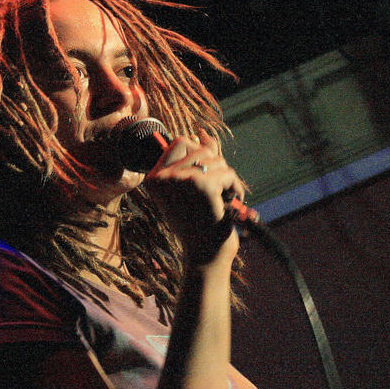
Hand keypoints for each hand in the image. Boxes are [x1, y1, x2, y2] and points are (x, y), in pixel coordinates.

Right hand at [145, 128, 243, 265]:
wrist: (204, 256)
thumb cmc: (199, 225)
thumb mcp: (191, 190)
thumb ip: (196, 160)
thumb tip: (202, 133)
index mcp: (154, 179)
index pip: (179, 142)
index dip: (199, 151)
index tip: (206, 173)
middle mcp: (163, 178)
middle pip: (200, 148)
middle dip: (216, 166)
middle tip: (216, 190)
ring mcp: (181, 180)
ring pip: (216, 159)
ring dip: (226, 178)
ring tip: (223, 198)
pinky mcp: (201, 186)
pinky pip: (227, 172)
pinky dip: (235, 186)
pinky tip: (232, 201)